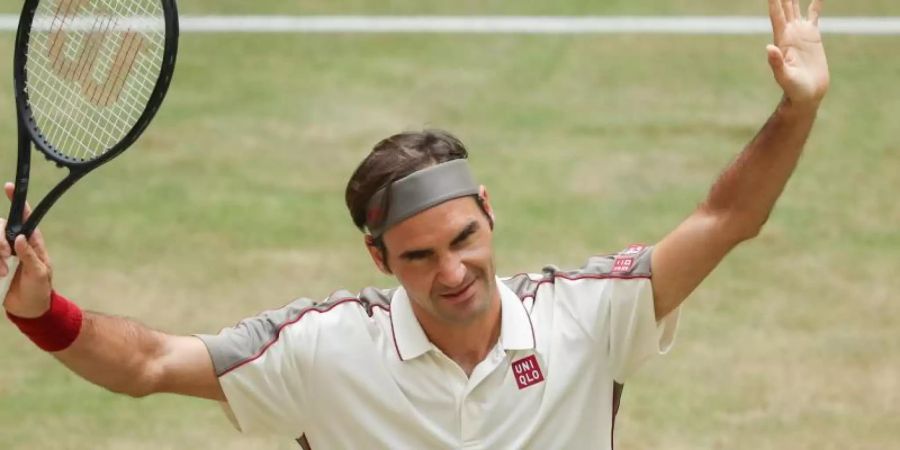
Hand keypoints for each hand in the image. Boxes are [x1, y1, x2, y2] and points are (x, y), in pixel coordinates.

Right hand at [1, 182, 52, 317]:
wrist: (29, 309)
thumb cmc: (40, 290)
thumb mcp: (39, 273)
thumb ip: (30, 255)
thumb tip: (19, 237)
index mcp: (32, 242)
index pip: (24, 218)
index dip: (16, 201)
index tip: (8, 187)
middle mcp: (15, 244)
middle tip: (5, 256)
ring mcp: (2, 253)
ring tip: (2, 272)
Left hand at [767, 0, 829, 107]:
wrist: (806, 94)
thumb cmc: (794, 89)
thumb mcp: (784, 77)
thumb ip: (776, 63)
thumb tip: (769, 48)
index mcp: (782, 39)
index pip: (776, 14)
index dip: (774, 1)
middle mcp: (789, 32)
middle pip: (784, 6)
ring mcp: (800, 33)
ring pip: (796, 7)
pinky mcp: (812, 36)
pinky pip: (814, 15)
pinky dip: (815, 4)